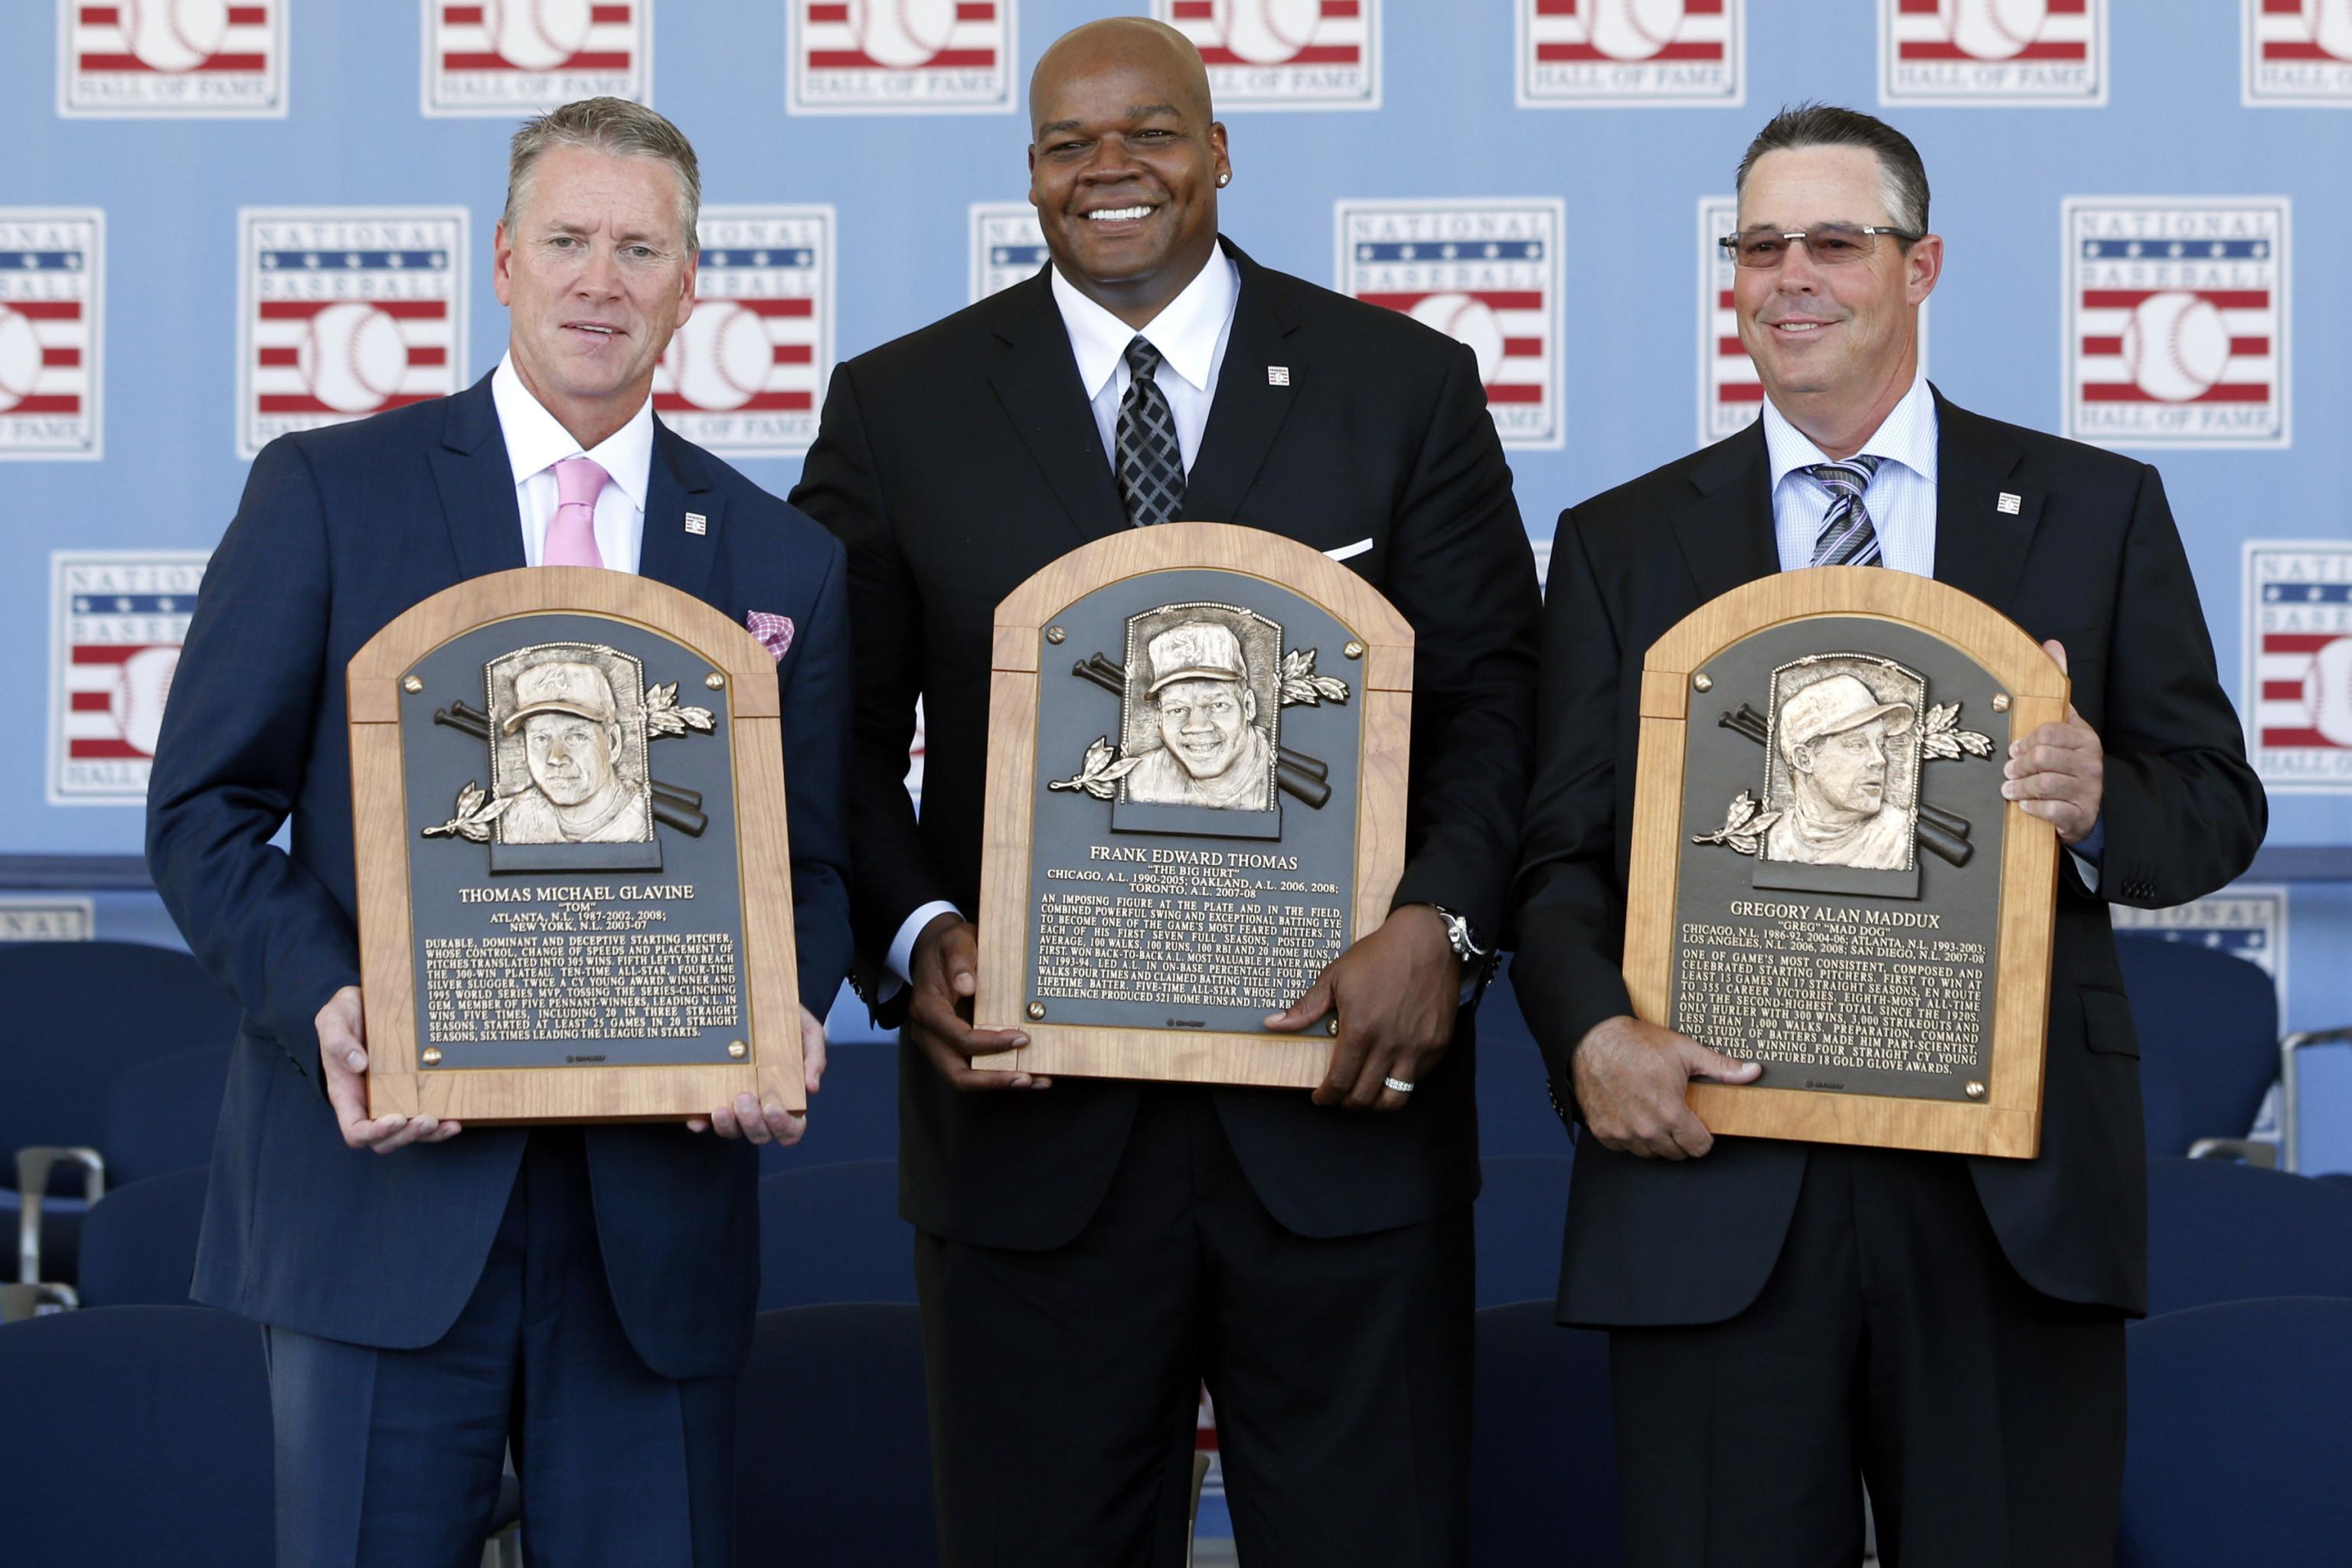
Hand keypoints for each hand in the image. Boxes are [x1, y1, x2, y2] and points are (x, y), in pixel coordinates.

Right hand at [316, 985, 461, 1153]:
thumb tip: (358, 1063)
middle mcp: (370, 1103)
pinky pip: (427, 1113)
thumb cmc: (344, 1015)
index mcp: (347, 1094)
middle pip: (386, 1139)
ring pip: (410, 1132)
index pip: (356, 1130)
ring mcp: (394, 1098)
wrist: (365, 1003)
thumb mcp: (332, 1020)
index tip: (394, 1120)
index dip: (374, 1133)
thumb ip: (338, 1041)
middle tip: (427, 1120)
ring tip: (449, 1124)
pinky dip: (442, 1121)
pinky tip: (457, 1116)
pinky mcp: (414, 1088)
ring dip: (429, 1133)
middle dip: (407, 1135)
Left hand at [688, 1005, 827, 1144]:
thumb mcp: (808, 1031)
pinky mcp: (712, 1098)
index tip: (772, 1107)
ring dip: (728, 1126)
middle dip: (752, 1123)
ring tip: (721, 1109)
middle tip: (744, 1098)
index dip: (783, 1126)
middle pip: (760, 1134)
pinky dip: (700, 1124)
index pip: (791, 1128)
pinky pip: (704, 1120)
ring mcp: (736, 1107)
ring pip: (733, 1131)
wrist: (758, 1004)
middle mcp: (762, 1108)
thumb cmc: (788, 1021)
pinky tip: (697, 1120)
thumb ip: (814, 1057)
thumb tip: (812, 1088)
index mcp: (788, 1098)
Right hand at [906, 914, 1047, 1091]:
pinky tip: (1029, 1073)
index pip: (959, 1038)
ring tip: (1037, 1080)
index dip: (990, 1044)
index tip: (1022, 1038)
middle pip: (956, 1073)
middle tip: (1027, 1078)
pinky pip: (974, 1068)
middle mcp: (929, 1034)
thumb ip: (959, 961)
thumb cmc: (948, 945)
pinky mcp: (954, 1046)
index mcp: (927, 1009)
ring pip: (966, 1077)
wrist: (937, 949)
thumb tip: (967, 985)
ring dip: (999, 1082)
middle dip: (993, 1079)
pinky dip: (999, 1074)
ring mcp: (939, 1043)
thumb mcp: (955, 940)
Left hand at [1266, 904, 1460, 1111]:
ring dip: (1375, 1104)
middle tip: (1340, 1098)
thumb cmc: (1378, 956)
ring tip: (1366, 1095)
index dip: (1327, 1096)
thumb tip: (1273, 1024)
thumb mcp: (1334, 977)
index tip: (1321, 1097)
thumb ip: (1305, 1008)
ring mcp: (1416, 1048)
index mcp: (1360, 1029)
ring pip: (1395, 1099)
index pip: (1340, 1081)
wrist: (1426, 941)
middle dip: (1347, 1104)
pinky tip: (1389, 1071)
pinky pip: (1417, 1079)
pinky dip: (1400, 1083)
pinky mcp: (1437, 1045)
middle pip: (1365, 1097)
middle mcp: (1388, 1044)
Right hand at [1568, 1015, 1758, 1159]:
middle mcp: (1646, 1129)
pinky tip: (1633, 1118)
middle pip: (1675, 1154)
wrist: (1594, 1039)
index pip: (1698, 1147)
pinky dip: (1630, 1138)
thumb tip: (1754, 1072)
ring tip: (1655, 1118)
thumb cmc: (1638, 1043)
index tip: (1698, 1127)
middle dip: (1680, 1139)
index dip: (1703, 1138)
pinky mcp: (1603, 1131)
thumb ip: (1721, 1066)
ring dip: (1655, 1141)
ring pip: (1649, 1153)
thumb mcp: (1685, 1051)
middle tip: (1676, 1119)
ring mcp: (1622, 1133)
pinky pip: (1624, 1148)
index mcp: (1670, 1113)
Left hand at [2002, 640, 2103, 845]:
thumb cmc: (2069, 760)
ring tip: (2009, 789)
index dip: (2025, 741)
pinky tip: (2024, 805)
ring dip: (2020, 787)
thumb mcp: (2066, 723)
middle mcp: (2090, 762)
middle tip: (2008, 770)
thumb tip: (2052, 644)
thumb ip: (2058, 687)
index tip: (2014, 748)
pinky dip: (2034, 808)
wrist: (2092, 804)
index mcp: (2084, 737)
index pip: (2049, 732)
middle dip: (2019, 765)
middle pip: (2043, 757)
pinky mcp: (2082, 815)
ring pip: (2044, 784)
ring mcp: (2088, 789)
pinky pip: (2053, 810)